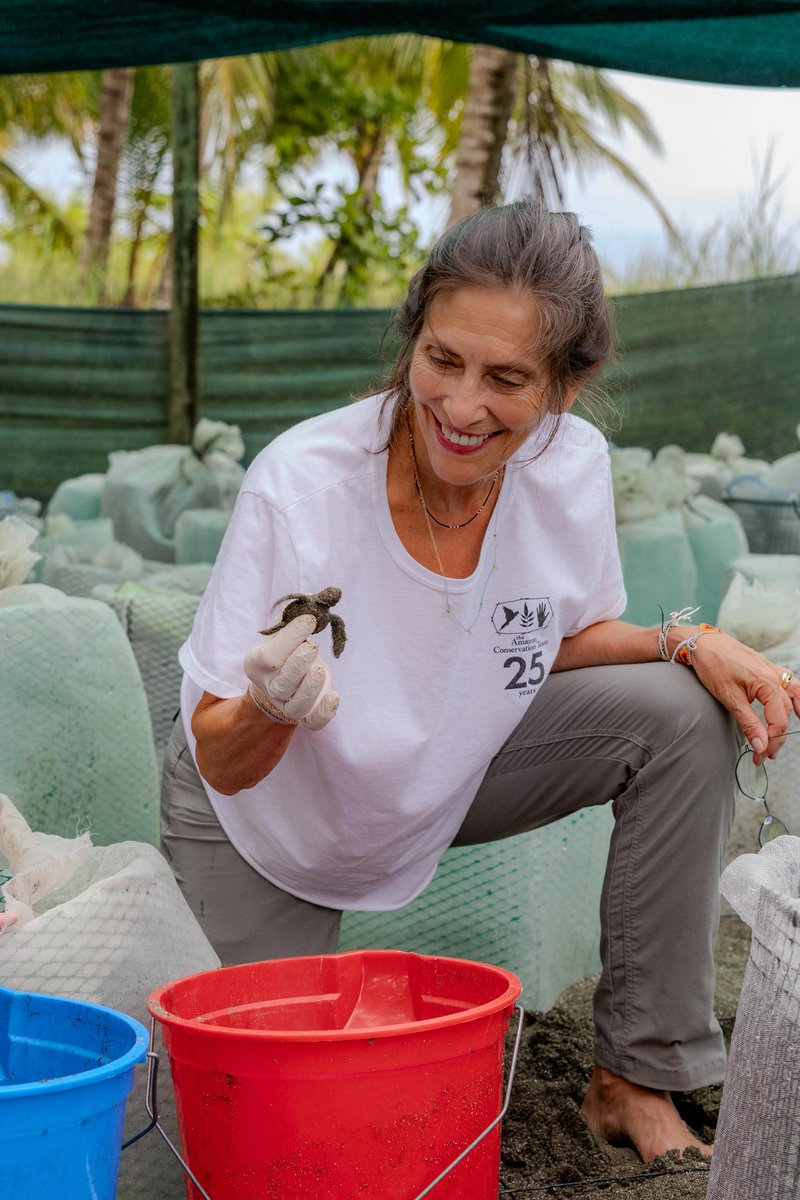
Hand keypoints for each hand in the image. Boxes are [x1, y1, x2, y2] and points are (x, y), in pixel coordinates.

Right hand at [243, 614, 339, 730]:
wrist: (281, 677)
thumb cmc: (284, 647)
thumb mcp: (285, 628)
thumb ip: (300, 612)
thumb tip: (329, 595)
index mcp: (257, 663)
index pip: (270, 655)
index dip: (290, 637)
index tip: (310, 620)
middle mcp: (271, 687)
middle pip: (283, 683)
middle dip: (298, 663)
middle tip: (312, 646)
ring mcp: (288, 704)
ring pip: (298, 705)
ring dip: (311, 687)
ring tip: (320, 670)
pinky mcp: (307, 715)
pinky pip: (314, 722)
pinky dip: (325, 712)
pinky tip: (334, 695)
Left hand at [690, 630, 799, 762]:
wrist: (702, 643)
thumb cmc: (713, 666)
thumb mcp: (729, 698)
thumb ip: (748, 722)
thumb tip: (760, 745)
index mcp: (767, 684)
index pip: (778, 721)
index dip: (770, 742)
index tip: (759, 755)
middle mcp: (774, 676)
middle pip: (785, 713)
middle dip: (776, 736)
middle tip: (764, 753)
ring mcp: (772, 670)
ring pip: (792, 697)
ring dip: (789, 718)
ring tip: (781, 738)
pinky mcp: (766, 668)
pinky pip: (788, 684)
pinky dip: (794, 698)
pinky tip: (795, 708)